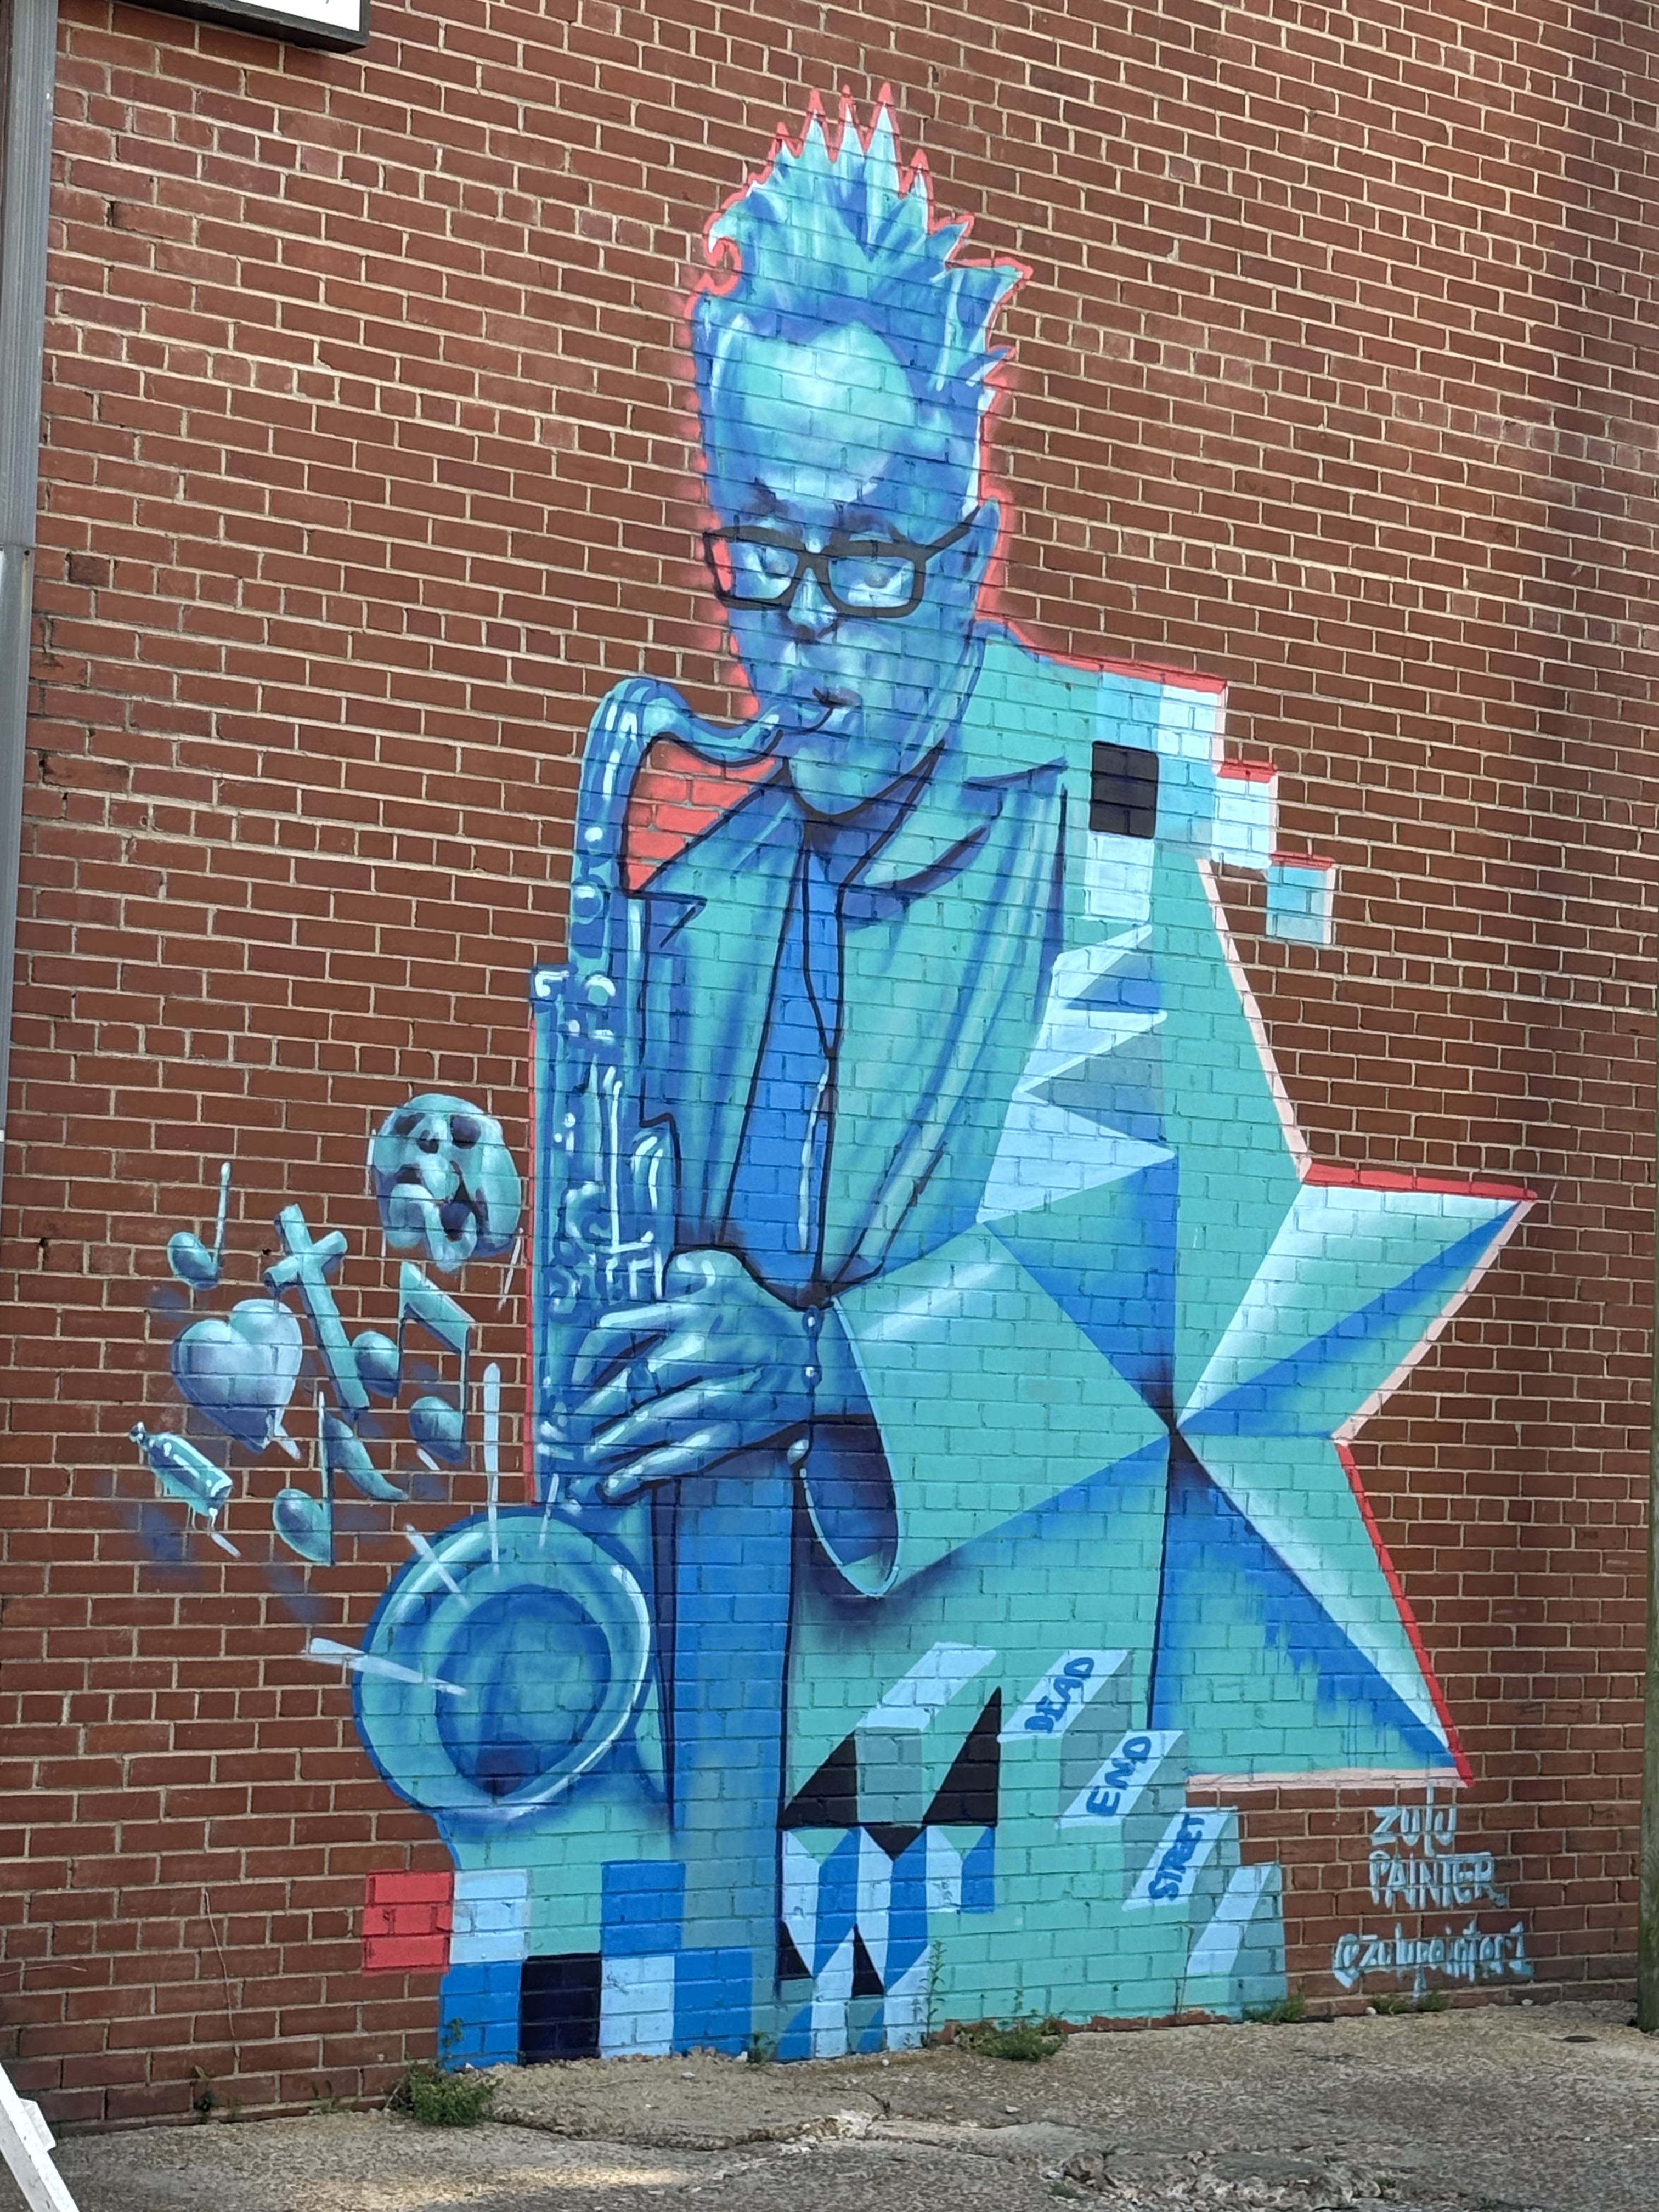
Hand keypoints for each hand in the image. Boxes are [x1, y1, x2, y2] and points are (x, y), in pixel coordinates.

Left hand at [566, 1249, 819, 1500]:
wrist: (816, 1356)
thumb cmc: (758, 1310)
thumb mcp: (722, 1271)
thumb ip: (679, 1270)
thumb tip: (643, 1281)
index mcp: (693, 1310)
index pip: (622, 1330)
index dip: (586, 1357)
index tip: (569, 1378)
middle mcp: (704, 1351)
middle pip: (632, 1382)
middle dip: (589, 1407)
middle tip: (558, 1426)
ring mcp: (720, 1395)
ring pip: (652, 1422)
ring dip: (609, 1441)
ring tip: (579, 1454)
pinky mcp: (733, 1431)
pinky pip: (682, 1454)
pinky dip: (645, 1472)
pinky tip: (614, 1484)